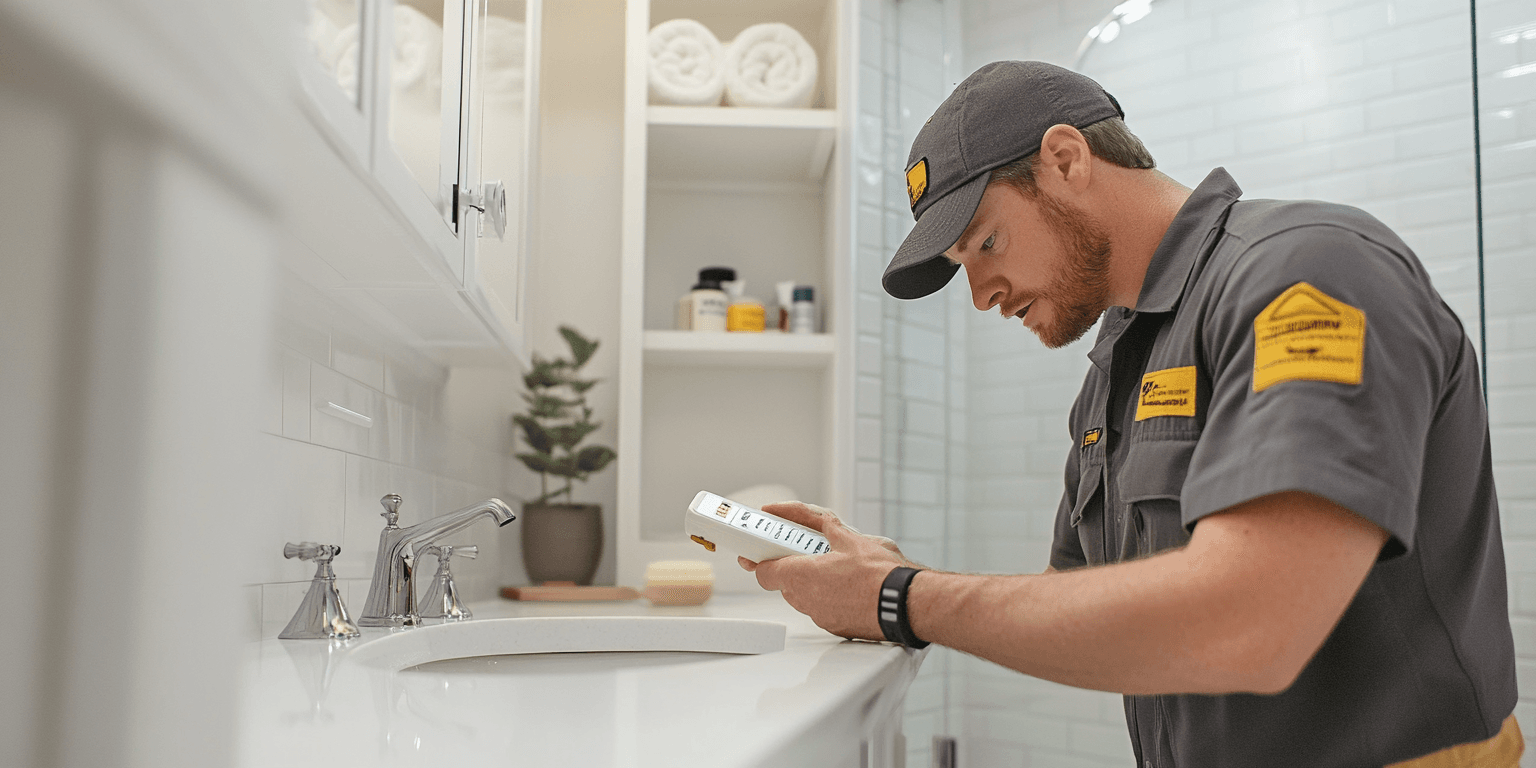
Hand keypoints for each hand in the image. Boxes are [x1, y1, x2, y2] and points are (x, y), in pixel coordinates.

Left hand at [739, 501, 917, 639]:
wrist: (906, 604)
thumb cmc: (880, 573)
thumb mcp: (848, 536)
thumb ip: (818, 523)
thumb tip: (798, 514)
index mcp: (802, 575)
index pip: (764, 572)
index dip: (758, 560)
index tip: (754, 553)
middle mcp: (806, 600)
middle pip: (786, 583)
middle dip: (793, 568)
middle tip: (805, 554)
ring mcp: (820, 616)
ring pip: (805, 597)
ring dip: (813, 583)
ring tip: (837, 569)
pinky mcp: (836, 628)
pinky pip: (823, 609)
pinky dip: (830, 598)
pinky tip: (849, 588)